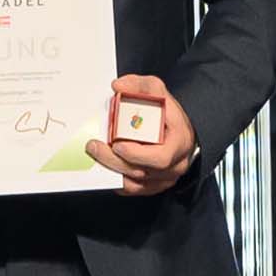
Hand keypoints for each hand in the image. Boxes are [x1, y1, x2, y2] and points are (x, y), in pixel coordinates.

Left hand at [86, 74, 197, 196]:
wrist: (180, 133)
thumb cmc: (168, 113)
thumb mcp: (157, 91)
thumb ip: (139, 86)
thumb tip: (118, 87)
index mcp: (179, 142)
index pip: (160, 156)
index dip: (137, 154)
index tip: (118, 144)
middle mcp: (175, 165)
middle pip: (141, 171)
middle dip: (114, 161)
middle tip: (94, 147)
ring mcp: (165, 178)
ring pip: (135, 183)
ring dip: (111, 170)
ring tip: (95, 155)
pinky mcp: (154, 186)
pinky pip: (132, 189)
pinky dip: (116, 179)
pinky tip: (104, 166)